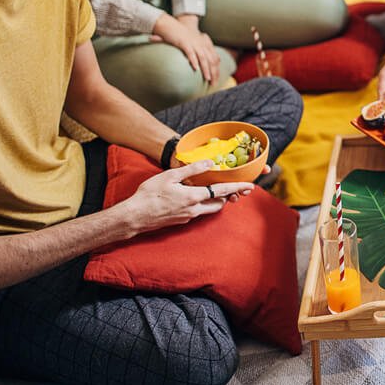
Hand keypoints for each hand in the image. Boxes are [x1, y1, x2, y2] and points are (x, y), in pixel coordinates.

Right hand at [115, 160, 253, 235]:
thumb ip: (192, 170)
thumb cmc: (149, 195)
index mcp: (193, 197)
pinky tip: (194, 197)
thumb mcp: (170, 177)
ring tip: (214, 191)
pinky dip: (201, 205)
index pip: (221, 191)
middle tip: (233, 189)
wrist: (134, 217)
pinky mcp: (181, 221)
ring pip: (208, 210)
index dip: (236, 187)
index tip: (250, 186)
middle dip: (227, 196)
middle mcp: (194, 210)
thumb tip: (210, 163)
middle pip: (219, 204)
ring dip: (214, 201)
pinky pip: (197, 213)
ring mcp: (187, 217)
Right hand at [151, 15, 220, 84]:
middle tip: (214, 84)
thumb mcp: (190, 44)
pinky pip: (190, 53)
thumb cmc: (178, 36)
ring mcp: (193, 43)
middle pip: (211, 60)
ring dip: (206, 69)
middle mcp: (201, 44)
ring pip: (203, 58)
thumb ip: (194, 53)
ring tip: (207, 78)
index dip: (216, 70)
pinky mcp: (184, 42)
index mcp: (203, 44)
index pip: (214, 59)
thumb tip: (196, 66)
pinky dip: (194, 61)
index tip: (216, 80)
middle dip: (214, 72)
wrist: (169, 24)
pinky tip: (196, 68)